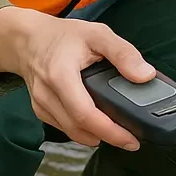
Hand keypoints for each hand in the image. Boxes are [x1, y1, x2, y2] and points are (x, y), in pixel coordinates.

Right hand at [0, 6, 154, 150]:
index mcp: (61, 75)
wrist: (29, 39)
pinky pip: (62, 127)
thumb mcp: (99, 34)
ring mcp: (41, 104)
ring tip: (119, 134)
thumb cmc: (65, 36)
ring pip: (70, 131)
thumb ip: (123, 54)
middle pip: (78, 128)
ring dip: (95, 136)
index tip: (131, 139)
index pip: (85, 113)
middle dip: (107, 138)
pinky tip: (98, 126)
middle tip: (131, 141)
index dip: (109, 131)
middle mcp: (47, 94)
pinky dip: (82, 130)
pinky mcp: (40, 110)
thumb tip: (146, 76)